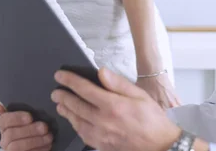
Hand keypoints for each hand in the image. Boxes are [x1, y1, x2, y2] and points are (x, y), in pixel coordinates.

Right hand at [0, 102, 52, 150]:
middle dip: (29, 130)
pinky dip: (38, 149)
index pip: (2, 120)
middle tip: (44, 127)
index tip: (30, 117)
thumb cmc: (34, 130)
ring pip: (15, 146)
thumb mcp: (28, 119)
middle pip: (10, 134)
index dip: (15, 118)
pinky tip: (48, 145)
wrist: (38, 145)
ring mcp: (10, 150)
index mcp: (5, 127)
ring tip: (48, 136)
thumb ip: (17, 109)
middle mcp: (5, 139)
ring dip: (35, 140)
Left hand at [51, 68, 181, 150]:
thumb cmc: (152, 119)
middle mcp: (103, 121)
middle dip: (63, 97)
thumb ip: (118, 83)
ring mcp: (100, 135)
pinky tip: (74, 121)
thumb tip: (101, 72)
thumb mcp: (139, 95)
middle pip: (76, 106)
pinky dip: (75, 125)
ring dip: (66, 111)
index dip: (70, 81)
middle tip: (55, 91)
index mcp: (112, 105)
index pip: (84, 89)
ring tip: (60, 105)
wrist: (160, 145)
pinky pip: (82, 134)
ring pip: (76, 121)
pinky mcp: (101, 145)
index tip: (60, 76)